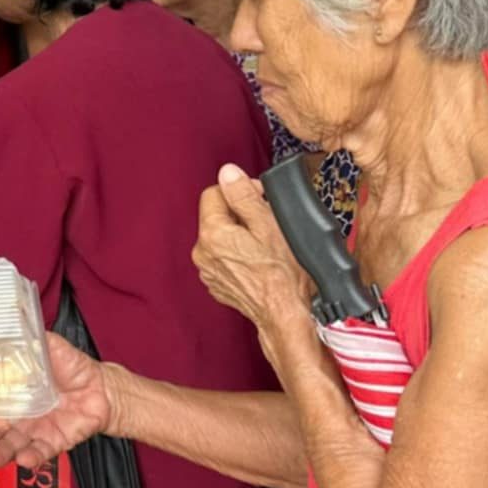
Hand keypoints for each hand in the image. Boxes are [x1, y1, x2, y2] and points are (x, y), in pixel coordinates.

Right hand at [0, 336, 115, 470]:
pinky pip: (40, 453)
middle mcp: (16, 416)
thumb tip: (11, 325)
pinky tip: (24, 459)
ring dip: (0, 453)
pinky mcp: (52, 443)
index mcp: (10, 393)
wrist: (101, 387)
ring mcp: (33, 432)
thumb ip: (32, 341)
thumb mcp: (50, 348)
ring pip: (12, 446)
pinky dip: (32, 457)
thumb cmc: (72, 367)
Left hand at [193, 164, 319, 374]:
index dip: (240, 190)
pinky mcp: (217, 284)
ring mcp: (208, 271)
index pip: (213, 193)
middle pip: (216, 216)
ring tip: (265, 245)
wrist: (285, 314)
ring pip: (221, 237)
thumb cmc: (283, 274)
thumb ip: (244, 196)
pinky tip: (259, 262)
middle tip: (267, 222)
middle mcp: (202, 252)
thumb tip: (228, 172)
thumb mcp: (269, 224)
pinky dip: (238, 255)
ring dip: (239, 234)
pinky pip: (224, 258)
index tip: (259, 197)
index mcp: (212, 234)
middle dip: (240, 213)